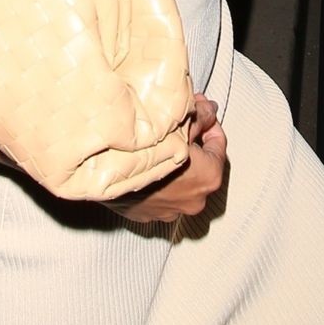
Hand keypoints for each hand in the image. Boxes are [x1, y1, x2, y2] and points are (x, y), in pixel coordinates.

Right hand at [110, 95, 226, 223]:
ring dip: (172, 163)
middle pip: (200, 164)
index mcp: (209, 177)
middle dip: (191, 142)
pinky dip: (155, 179)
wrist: (104, 174)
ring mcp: (170, 211)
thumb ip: (201, 117)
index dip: (208, 122)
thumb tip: (209, 110)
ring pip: (178, 181)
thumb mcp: (178, 124)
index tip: (199, 111)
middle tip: (178, 123)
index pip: (219, 144)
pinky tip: (143, 162)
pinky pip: (156, 193)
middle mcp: (195, 200)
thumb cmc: (143, 150)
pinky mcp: (147, 215)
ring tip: (158, 143)